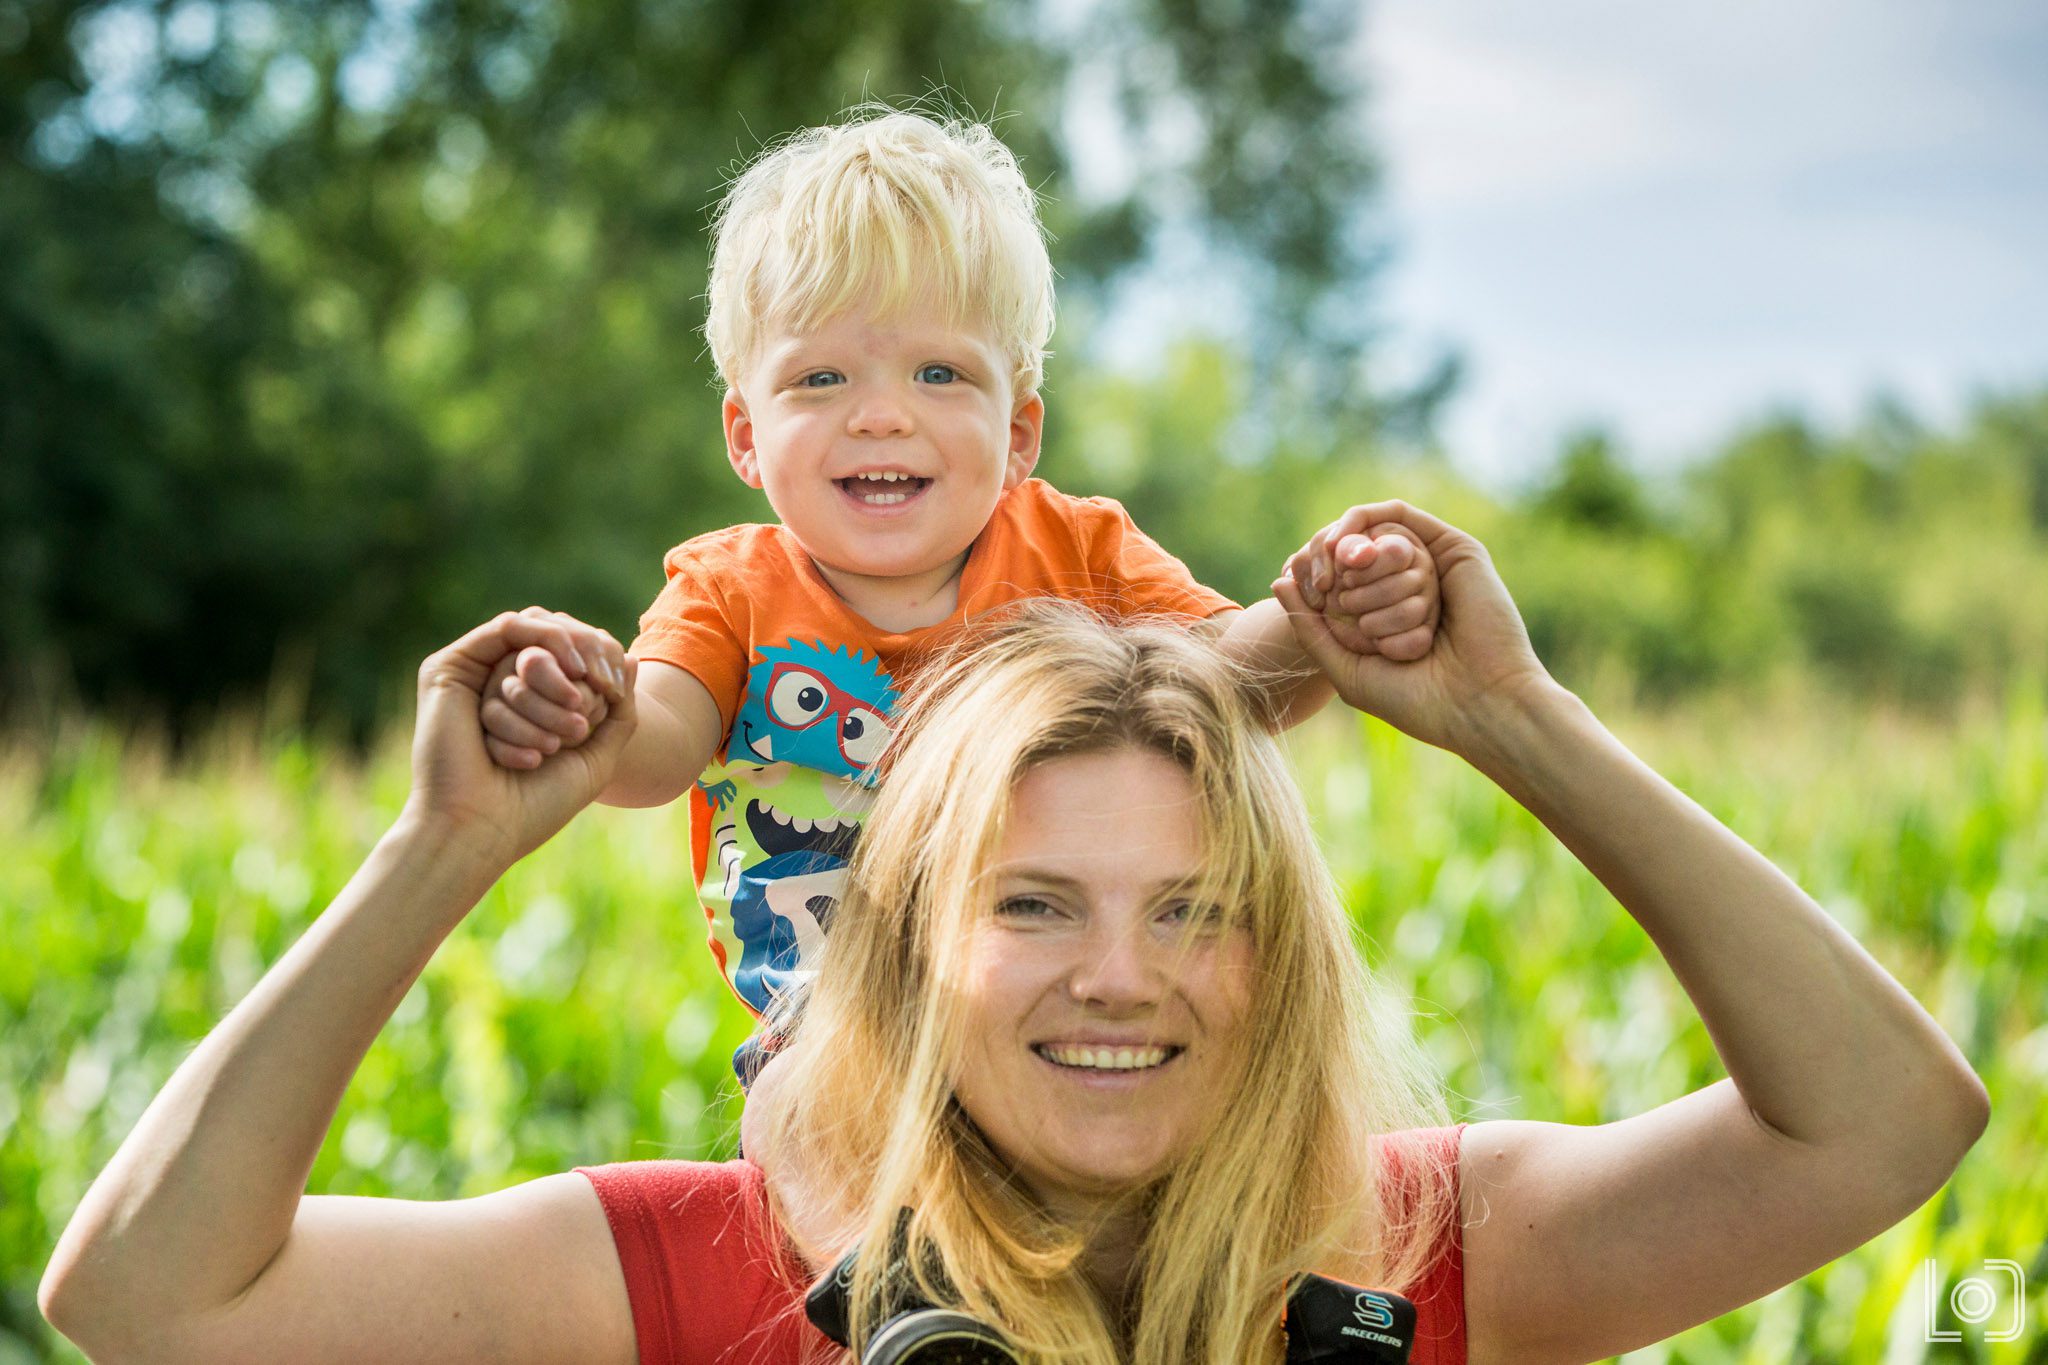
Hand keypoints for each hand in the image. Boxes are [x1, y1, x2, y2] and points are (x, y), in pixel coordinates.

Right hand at [404, 612, 638, 870]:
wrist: (483, 828)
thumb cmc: (537, 804)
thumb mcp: (596, 755)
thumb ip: (617, 708)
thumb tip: (630, 658)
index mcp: (526, 707)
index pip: (571, 657)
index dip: (603, 661)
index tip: (619, 692)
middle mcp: (496, 687)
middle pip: (555, 644)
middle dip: (589, 663)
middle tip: (605, 692)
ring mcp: (473, 676)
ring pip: (536, 642)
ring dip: (564, 679)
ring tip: (575, 728)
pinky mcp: (448, 668)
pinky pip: (507, 630)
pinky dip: (544, 645)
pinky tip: (565, 687)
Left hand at [1273, 500, 1556, 756]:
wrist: (1480, 705)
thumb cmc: (1415, 698)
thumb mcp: (1345, 668)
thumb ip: (1310, 627)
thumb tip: (1279, 582)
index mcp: (1387, 620)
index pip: (1336, 583)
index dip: (1309, 579)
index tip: (1291, 587)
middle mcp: (1411, 592)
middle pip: (1350, 560)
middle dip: (1330, 574)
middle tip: (1328, 598)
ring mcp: (1435, 568)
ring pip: (1372, 539)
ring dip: (1352, 565)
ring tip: (1356, 606)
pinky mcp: (1456, 549)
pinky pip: (1399, 517)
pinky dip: (1368, 527)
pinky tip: (1352, 553)